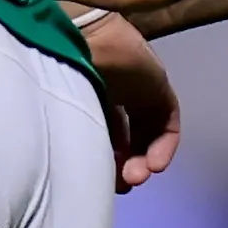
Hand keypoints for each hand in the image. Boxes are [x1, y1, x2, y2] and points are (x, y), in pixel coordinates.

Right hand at [75, 9, 180, 190]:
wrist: (80, 43)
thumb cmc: (60, 76)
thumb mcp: (64, 112)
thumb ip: (72, 137)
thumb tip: (76, 173)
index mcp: (86, 90)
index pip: (101, 129)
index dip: (104, 157)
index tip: (100, 179)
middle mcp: (113, 88)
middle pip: (127, 134)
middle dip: (126, 163)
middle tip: (123, 184)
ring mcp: (138, 86)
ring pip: (148, 130)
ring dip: (145, 158)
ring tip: (139, 177)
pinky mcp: (159, 86)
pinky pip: (167, 122)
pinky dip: (163, 146)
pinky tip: (154, 165)